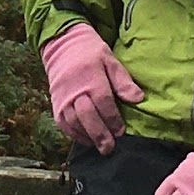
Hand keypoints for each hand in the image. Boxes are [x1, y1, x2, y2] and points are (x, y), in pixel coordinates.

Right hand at [41, 23, 143, 154]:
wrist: (62, 46)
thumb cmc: (91, 54)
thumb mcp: (110, 60)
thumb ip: (123, 81)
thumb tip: (138, 98)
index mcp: (91, 78)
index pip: (103, 102)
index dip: (112, 119)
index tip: (121, 131)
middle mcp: (74, 91)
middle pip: (87, 116)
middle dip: (99, 134)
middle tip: (110, 148)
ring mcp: (62, 99)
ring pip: (74, 123)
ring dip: (88, 137)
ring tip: (101, 147)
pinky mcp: (55, 105)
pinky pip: (63, 124)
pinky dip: (75, 135)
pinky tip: (87, 140)